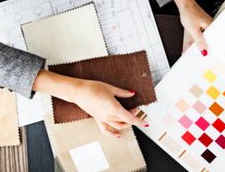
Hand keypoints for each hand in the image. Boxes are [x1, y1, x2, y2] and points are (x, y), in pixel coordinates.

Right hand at [33, 70, 147, 137]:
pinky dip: (113, 134)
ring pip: (118, 126)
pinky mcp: (98, 119)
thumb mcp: (111, 88)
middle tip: (135, 109)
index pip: (130, 118)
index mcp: (114, 108)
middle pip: (125, 121)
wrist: (79, 92)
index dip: (139, 121)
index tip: (145, 123)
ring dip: (126, 124)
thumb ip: (123, 92)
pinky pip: (106, 130)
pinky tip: (118, 135)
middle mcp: (109, 116)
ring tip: (129, 117)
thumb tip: (132, 93)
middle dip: (133, 117)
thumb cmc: (92, 88)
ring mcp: (103, 119)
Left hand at [174, 0, 212, 54]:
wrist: (184, 5)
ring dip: (196, 47)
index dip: (213, 50)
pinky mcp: (199, 29)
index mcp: (212, 27)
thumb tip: (204, 51)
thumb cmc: (190, 12)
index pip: (215, 42)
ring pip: (201, 41)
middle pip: (208, 42)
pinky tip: (187, 49)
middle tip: (200, 59)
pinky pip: (196, 38)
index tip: (208, 58)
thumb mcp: (193, 29)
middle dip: (203, 51)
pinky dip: (192, 43)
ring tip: (192, 55)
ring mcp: (204, 28)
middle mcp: (210, 28)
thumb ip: (199, 41)